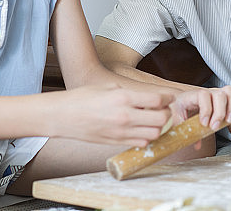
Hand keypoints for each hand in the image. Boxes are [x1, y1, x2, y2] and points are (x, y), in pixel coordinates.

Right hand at [55, 84, 173, 146]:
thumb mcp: (109, 86)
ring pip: (154, 134)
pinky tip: (141, 129)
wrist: (62, 116)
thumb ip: (131, 93)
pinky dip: (146, 137)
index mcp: (123, 98)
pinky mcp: (116, 142)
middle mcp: (125, 116)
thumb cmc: (83, 98)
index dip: (167, 98)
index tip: (168, 98)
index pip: (158, 100)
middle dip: (166, 113)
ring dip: (158, 127)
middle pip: (161, 119)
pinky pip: (140, 143)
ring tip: (152, 120)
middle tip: (162, 109)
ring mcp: (121, 131)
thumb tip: (148, 98)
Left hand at [170, 86, 230, 130]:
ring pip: (230, 94)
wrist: (179, 102)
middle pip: (219, 94)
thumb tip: (196, 145)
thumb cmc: (177, 110)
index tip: (204, 123)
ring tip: (229, 121)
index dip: (206, 109)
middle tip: (215, 126)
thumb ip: (184, 130)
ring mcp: (217, 95)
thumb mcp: (176, 118)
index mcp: (193, 95)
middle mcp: (207, 92)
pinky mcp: (224, 102)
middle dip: (219, 112)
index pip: (203, 95)